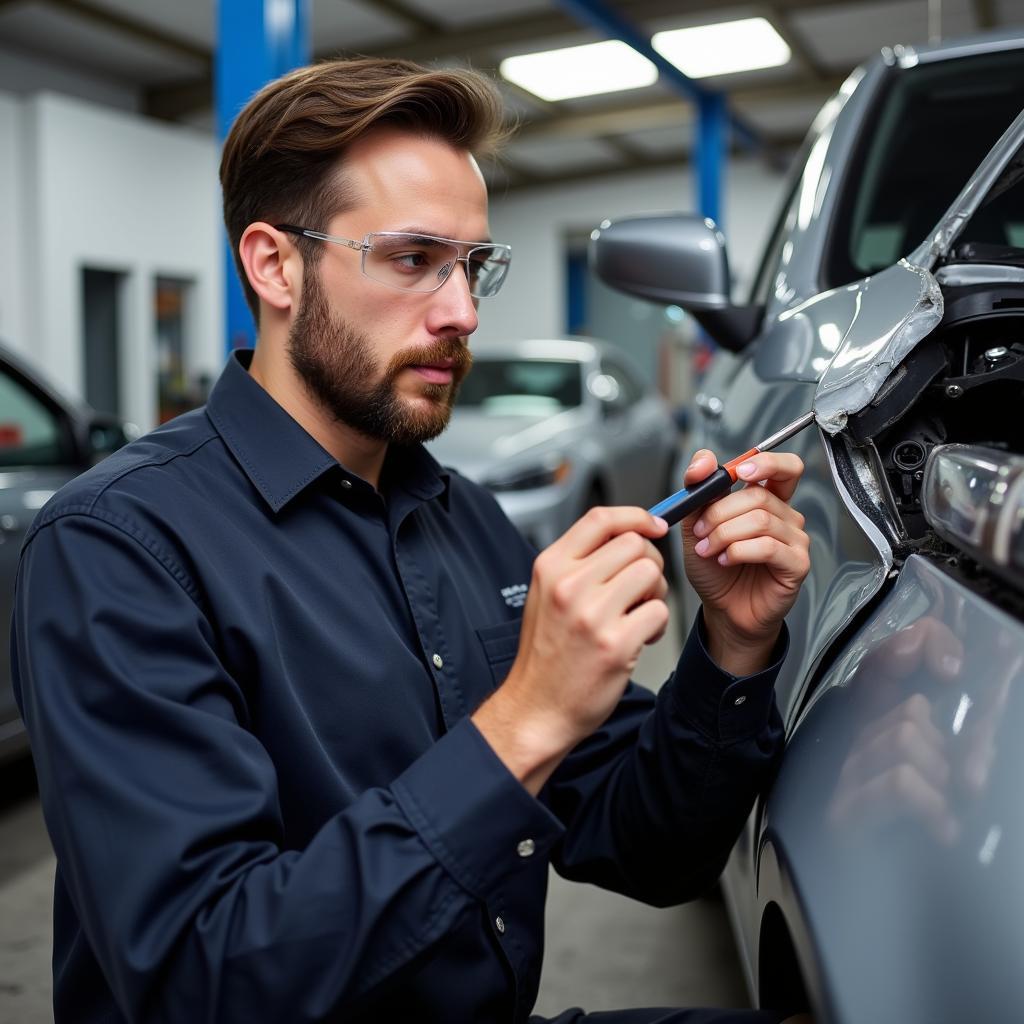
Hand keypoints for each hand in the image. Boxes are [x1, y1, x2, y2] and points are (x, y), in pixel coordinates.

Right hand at [472, 507, 668, 793]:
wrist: (536, 708)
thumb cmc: (546, 655)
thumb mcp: (546, 594)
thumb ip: (578, 563)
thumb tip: (626, 534)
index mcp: (550, 566)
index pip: (601, 518)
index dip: (636, 516)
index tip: (653, 525)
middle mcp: (568, 585)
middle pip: (634, 545)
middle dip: (649, 564)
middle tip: (641, 589)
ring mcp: (591, 614)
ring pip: (651, 574)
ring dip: (656, 594)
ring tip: (638, 615)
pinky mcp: (615, 643)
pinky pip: (659, 611)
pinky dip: (657, 625)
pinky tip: (639, 638)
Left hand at [682, 449, 808, 674]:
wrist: (722, 609)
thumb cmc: (715, 568)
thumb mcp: (696, 524)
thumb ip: (698, 490)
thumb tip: (704, 459)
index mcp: (767, 500)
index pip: (783, 467)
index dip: (765, 462)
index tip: (737, 472)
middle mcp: (785, 516)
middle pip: (758, 496)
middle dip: (720, 513)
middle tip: (701, 532)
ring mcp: (794, 540)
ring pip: (760, 520)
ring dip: (725, 534)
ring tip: (709, 550)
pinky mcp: (796, 564)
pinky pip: (767, 547)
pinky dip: (738, 552)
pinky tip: (726, 561)